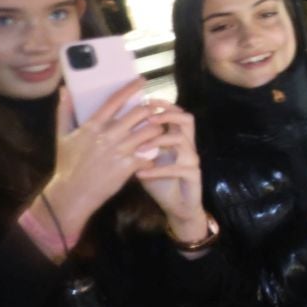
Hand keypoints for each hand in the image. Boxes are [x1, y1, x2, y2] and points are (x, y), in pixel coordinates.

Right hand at [41, 80, 164, 242]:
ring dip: (158, 128)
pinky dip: (154, 152)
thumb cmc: (67, 164)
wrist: (71, 193)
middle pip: (139, 113)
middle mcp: (108, 135)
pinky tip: (156, 152)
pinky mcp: (128, 166)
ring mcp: (120, 150)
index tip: (142, 80)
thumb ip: (65, 112)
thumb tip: (65, 90)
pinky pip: (150, 153)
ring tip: (159, 128)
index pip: (115, 100)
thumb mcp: (62, 136)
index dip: (130, 88)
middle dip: (151, 109)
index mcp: (93, 126)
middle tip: (156, 109)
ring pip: (150, 131)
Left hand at [132, 102, 207, 240]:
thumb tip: (114, 129)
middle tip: (149, 117)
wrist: (178, 206)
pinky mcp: (193, 175)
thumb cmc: (159, 181)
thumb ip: (138, 144)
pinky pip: (176, 168)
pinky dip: (156, 170)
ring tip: (139, 147)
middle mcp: (188, 145)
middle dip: (167, 115)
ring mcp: (192, 160)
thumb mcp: (145, 160)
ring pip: (181, 140)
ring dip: (158, 141)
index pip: (177, 113)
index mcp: (177, 139)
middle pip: (187, 119)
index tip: (147, 99)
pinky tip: (139, 174)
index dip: (165, 105)